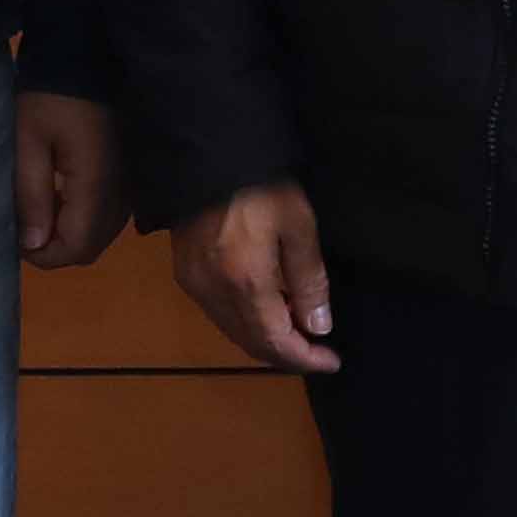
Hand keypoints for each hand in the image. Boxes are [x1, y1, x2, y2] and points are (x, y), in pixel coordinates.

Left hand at [11, 91, 125, 269]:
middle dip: (56, 249)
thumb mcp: (28, 142)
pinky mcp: (130, 174)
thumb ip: (32, 195)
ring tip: (42, 211)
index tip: (16, 239)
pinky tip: (65, 197)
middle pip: (91, 248)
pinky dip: (86, 219)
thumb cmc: (50, 98)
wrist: (88, 59)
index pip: (75, 247)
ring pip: (102, 234)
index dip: (43, 255)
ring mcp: (129, 184)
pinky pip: (110, 215)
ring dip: (71, 235)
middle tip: (26, 228)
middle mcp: (120, 192)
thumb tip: (34, 245)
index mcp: (95, 185)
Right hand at [173, 182, 336, 373]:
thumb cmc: (261, 186)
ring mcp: (193, 285)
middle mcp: (213, 294)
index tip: (331, 362)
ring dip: (266, 340)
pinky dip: (246, 323)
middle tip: (318, 352)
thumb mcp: (298, 227)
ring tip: (299, 330)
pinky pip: (218, 314)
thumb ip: (309, 281)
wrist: (206, 155)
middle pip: (251, 343)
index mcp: (245, 284)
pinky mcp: (184, 274)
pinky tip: (269, 309)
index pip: (275, 342)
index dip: (304, 359)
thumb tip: (319, 326)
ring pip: (232, 332)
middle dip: (286, 354)